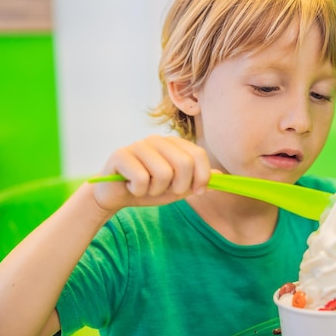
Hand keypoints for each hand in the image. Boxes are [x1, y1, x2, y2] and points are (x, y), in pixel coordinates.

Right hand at [92, 135, 211, 211]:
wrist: (115, 195)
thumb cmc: (149, 189)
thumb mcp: (177, 188)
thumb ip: (197, 182)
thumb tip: (220, 176)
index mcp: (174, 144)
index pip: (198, 154)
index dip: (202, 176)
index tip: (198, 191)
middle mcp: (158, 140)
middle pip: (184, 163)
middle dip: (180, 186)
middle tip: (167, 191)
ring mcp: (138, 145)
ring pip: (163, 173)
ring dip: (156, 190)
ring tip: (147, 188)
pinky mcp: (120, 154)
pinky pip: (142, 179)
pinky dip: (139, 191)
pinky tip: (131, 186)